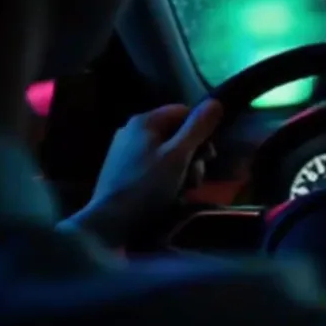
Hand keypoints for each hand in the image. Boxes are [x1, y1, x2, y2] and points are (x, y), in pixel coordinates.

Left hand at [62, 100, 222, 246]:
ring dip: (181, 170)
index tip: (208, 156)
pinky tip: (166, 196)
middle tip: (195, 179)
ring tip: (182, 192)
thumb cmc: (147, 186)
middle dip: (192, 156)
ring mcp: (124, 151)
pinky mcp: (121, 172)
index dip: (201, 131)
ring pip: (166, 153)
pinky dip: (164, 178)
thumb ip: (198, 127)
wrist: (109, 224)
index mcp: (145, 121)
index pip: (184, 112)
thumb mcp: (178, 156)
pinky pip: (153, 166)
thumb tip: (216, 102)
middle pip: (176, 134)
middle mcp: (132, 130)